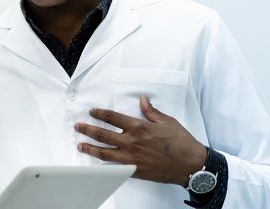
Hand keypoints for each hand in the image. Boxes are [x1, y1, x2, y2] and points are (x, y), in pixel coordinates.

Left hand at [74, 95, 205, 186]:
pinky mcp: (134, 170)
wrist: (191, 165)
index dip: (100, 114)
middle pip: (102, 134)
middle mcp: (131, 142)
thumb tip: (143, 100)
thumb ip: (151, 111)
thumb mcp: (167, 121)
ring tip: (80, 145)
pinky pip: (114, 167)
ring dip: (90, 148)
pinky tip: (97, 161)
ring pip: (104, 152)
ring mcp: (131, 157)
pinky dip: (104, 164)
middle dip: (87, 129)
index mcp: (138, 127)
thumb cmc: (181, 143)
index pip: (112, 118)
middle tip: (78, 126)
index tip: (92, 112)